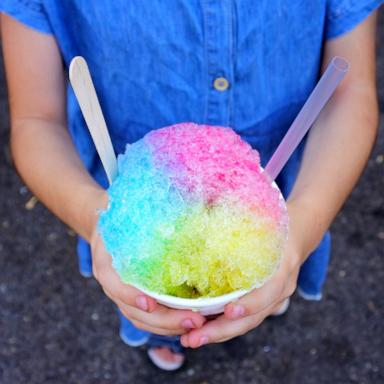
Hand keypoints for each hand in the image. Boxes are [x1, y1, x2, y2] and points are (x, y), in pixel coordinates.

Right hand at [90, 192, 205, 335]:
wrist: (105, 222)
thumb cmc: (118, 212)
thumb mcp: (123, 206)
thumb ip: (140, 207)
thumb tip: (183, 195)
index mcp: (106, 262)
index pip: (114, 284)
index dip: (130, 295)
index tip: (151, 302)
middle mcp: (113, 283)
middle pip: (134, 310)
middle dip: (164, 319)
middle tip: (194, 320)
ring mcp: (124, 293)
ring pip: (143, 319)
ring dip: (170, 326)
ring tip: (199, 323)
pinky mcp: (136, 296)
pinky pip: (150, 316)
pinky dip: (169, 322)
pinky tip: (193, 319)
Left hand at [180, 202, 308, 347]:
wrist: (299, 231)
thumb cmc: (278, 222)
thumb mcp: (267, 217)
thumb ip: (243, 218)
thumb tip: (206, 208)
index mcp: (284, 265)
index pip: (270, 290)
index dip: (250, 303)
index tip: (228, 311)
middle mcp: (281, 287)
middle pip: (254, 317)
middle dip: (222, 330)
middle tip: (193, 339)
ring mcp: (275, 298)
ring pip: (247, 323)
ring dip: (218, 333)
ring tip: (190, 340)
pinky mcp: (264, 301)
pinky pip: (245, 318)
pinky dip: (224, 326)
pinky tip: (202, 328)